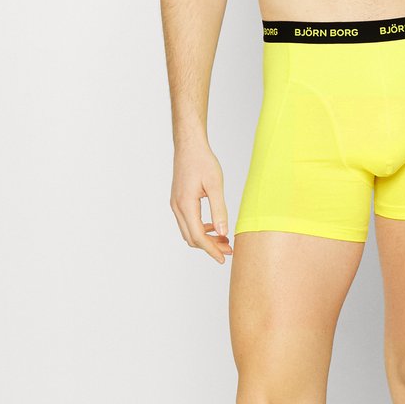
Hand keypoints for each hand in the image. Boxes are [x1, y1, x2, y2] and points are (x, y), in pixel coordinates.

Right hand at [170, 139, 232, 264]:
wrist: (189, 145)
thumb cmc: (202, 161)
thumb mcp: (215, 185)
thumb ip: (219, 210)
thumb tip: (223, 233)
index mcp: (186, 205)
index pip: (198, 236)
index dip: (211, 250)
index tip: (223, 258)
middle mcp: (177, 207)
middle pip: (192, 238)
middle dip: (209, 247)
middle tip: (228, 249)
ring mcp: (176, 204)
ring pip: (189, 231)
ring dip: (205, 238)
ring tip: (224, 239)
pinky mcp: (179, 200)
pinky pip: (188, 222)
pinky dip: (200, 228)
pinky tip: (214, 226)